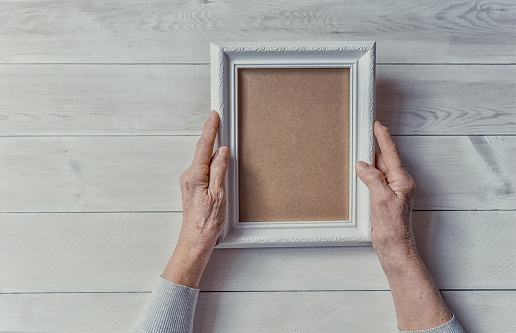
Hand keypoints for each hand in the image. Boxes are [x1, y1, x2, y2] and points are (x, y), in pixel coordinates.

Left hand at [162, 110, 228, 287]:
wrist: (195, 240)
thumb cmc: (207, 222)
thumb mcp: (219, 194)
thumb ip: (219, 170)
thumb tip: (222, 151)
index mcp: (194, 175)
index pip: (204, 146)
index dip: (210, 128)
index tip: (214, 115)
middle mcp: (189, 176)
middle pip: (203, 150)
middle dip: (212, 136)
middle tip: (220, 121)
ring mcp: (189, 182)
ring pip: (204, 160)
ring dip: (213, 152)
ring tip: (224, 145)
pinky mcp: (193, 187)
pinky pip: (204, 169)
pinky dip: (212, 163)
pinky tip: (219, 164)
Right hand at [355, 120, 416, 262]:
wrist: (394, 247)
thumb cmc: (393, 228)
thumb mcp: (381, 199)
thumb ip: (373, 179)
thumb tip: (363, 165)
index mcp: (402, 180)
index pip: (391, 153)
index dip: (383, 138)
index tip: (377, 125)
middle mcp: (399, 184)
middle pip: (385, 160)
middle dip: (374, 148)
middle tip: (364, 135)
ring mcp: (392, 192)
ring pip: (379, 171)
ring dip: (369, 163)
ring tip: (358, 154)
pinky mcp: (384, 199)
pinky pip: (375, 181)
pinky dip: (367, 176)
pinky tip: (359, 176)